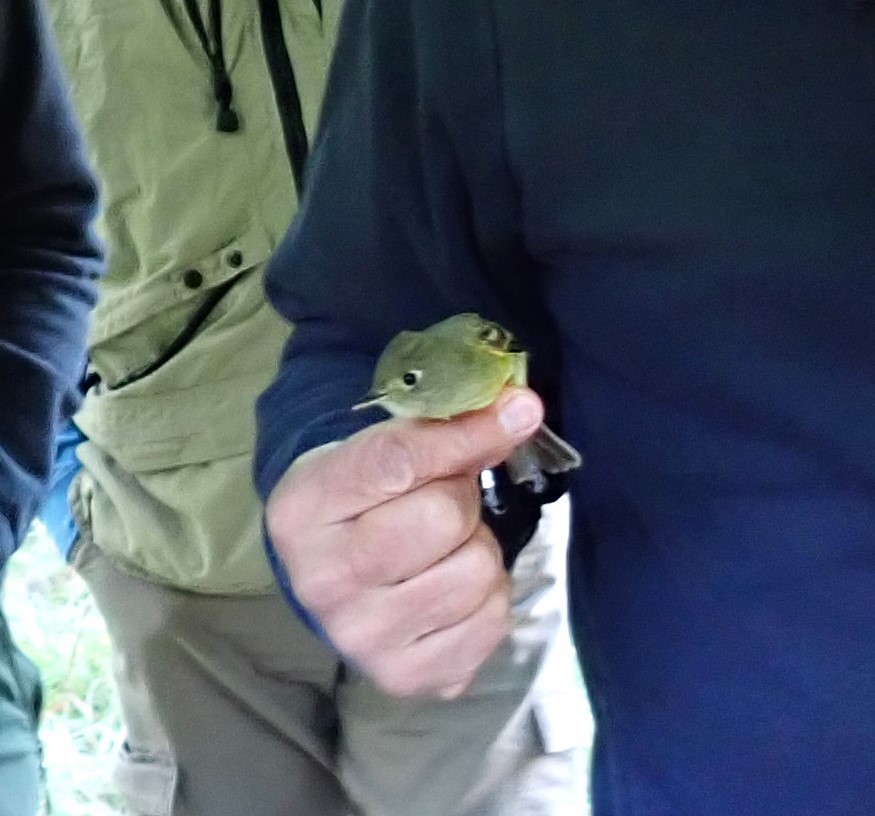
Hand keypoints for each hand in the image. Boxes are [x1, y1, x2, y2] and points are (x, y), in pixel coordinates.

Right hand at [265, 387, 543, 697]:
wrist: (329, 573)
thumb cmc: (356, 501)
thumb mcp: (376, 451)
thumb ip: (442, 431)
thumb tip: (522, 409)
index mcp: (302, 510)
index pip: (398, 461)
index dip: (466, 433)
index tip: (518, 411)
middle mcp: (322, 582)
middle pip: (443, 517)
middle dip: (460, 498)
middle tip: (440, 501)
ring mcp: (362, 639)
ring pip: (477, 570)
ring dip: (477, 547)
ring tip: (444, 548)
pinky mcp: (406, 677)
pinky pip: (493, 620)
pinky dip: (488, 594)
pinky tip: (451, 584)